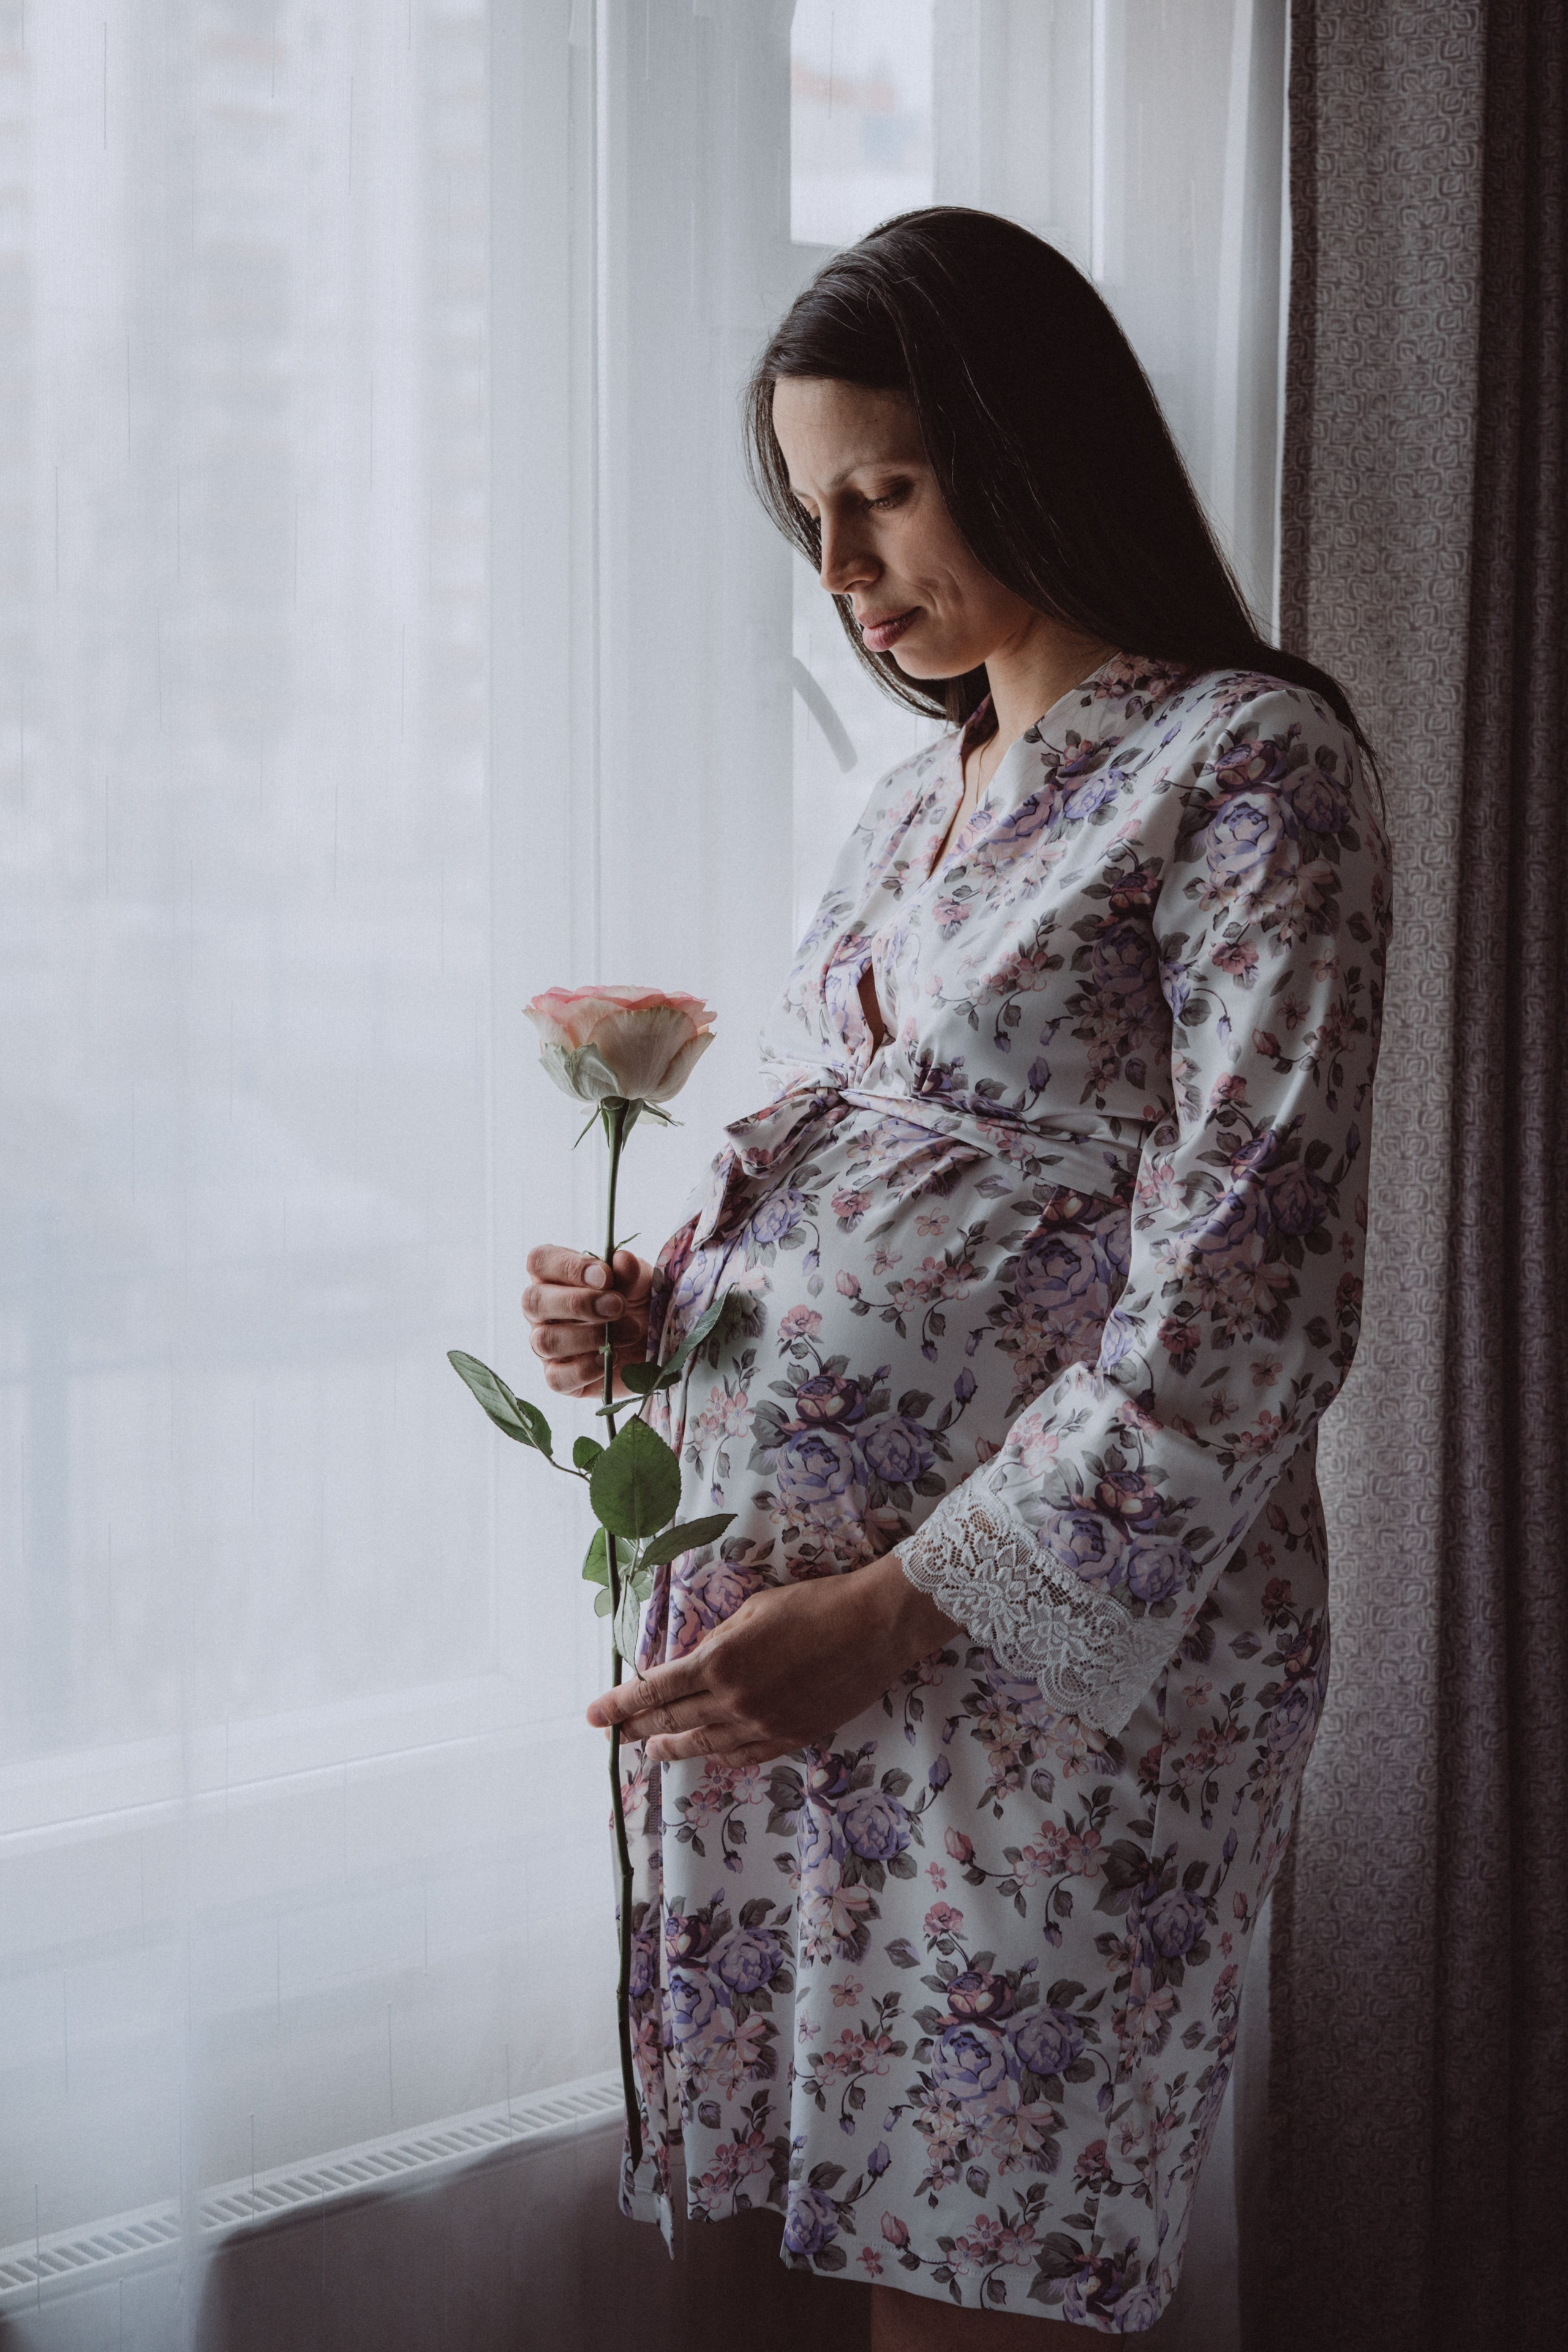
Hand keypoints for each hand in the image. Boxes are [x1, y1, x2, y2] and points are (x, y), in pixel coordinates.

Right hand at [522, 1244, 654, 1397]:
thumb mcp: (642, 1283)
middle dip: (578, 1303)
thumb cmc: (640, 1305)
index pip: (539, 1261)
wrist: (657, 1346)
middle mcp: (543, 1310)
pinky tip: (611, 1357)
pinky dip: (586, 1368)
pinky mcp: (558, 1377)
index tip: (605, 1276)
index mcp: (555, 1277)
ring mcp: (546, 1345)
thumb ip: (630, 1272)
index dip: (568, 1267)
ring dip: (589, 1336)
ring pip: (544, 1341)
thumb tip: (621, 1260)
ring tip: (629, 1331)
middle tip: (618, 1306)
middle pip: (533, 1301)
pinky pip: (556, 1377)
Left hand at [585, 1556, 959, 1765]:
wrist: (874, 1627)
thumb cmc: (813, 1604)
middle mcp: (735, 1700)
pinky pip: (745, 1756)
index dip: (621, 1704)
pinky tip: (707, 1757)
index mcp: (720, 1661)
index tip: (594, 1715)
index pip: (655, 1690)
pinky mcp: (792, 1737)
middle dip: (638, 1729)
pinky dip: (720, 1757)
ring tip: (651, 1751)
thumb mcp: (753, 1610)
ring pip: (705, 1745)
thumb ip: (718, 1642)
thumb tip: (693, 1663)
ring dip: (673, 1749)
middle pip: (673, 1722)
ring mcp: (764, 1725)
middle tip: (614, 1736)